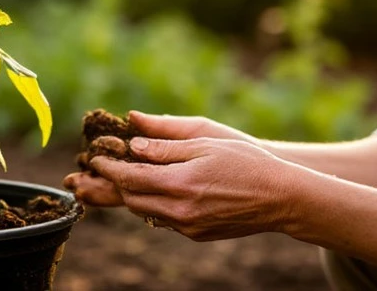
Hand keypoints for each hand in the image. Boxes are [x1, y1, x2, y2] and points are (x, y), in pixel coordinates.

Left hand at [87, 136, 297, 240]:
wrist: (279, 197)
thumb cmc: (245, 162)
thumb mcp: (205, 143)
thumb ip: (165, 145)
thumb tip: (134, 144)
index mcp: (180, 183)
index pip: (130, 177)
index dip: (109, 167)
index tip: (96, 158)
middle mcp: (179, 210)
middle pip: (132, 197)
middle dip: (115, 182)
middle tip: (103, 168)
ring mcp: (188, 226)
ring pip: (146, 211)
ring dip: (133, 194)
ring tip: (125, 178)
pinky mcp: (197, 234)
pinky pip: (165, 219)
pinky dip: (155, 204)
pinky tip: (158, 191)